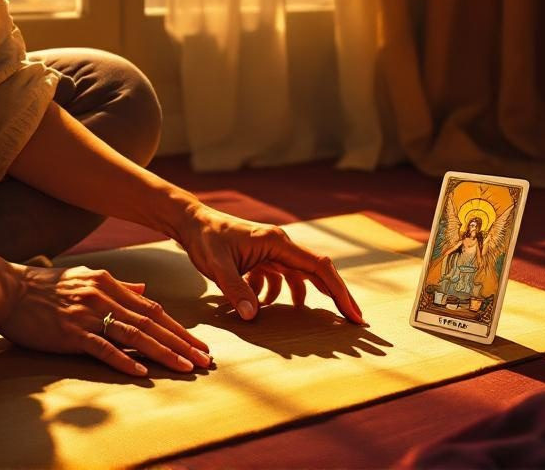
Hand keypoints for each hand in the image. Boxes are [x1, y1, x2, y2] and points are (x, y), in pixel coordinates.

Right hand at [0, 264, 211, 376]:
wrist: (6, 288)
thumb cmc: (45, 287)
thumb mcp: (86, 278)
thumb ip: (118, 286)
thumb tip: (144, 291)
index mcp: (110, 284)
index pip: (153, 309)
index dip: (178, 328)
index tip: (198, 344)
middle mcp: (104, 297)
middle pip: (152, 323)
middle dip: (182, 343)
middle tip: (204, 359)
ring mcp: (88, 314)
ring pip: (135, 335)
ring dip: (163, 353)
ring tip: (185, 367)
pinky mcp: (70, 331)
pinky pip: (102, 347)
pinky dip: (124, 360)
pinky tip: (142, 372)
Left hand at [177, 204, 363, 323]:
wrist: (190, 222)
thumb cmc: (205, 238)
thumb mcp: (217, 266)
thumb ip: (237, 290)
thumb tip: (253, 316)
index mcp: (278, 243)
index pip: (319, 268)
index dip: (339, 292)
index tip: (353, 314)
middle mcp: (281, 246)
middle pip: (317, 273)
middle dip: (334, 297)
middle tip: (352, 322)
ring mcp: (272, 252)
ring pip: (299, 277)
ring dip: (302, 298)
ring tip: (308, 321)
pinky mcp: (262, 258)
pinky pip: (279, 279)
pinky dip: (275, 294)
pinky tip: (262, 305)